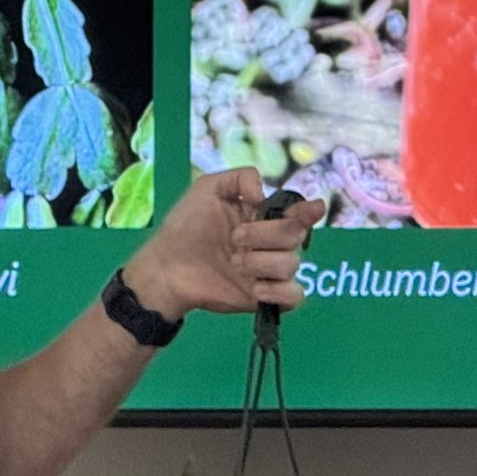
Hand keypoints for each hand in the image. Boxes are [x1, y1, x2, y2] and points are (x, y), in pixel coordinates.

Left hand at [123, 167, 325, 321]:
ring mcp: (269, 271)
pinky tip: (255, 288)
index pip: (298, 213)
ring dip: (262, 261)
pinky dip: (280, 291)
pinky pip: (295, 296)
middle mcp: (271, 243)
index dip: (309, 211)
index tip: (311, 209)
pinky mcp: (264, 297)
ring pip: (292, 264)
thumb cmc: (185, 225)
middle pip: (296, 236)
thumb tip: (265, 196)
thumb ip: (241, 177)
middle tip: (235, 237)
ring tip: (233, 263)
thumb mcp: (208, 187)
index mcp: (263, 217)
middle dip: (267, 234)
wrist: (165, 266)